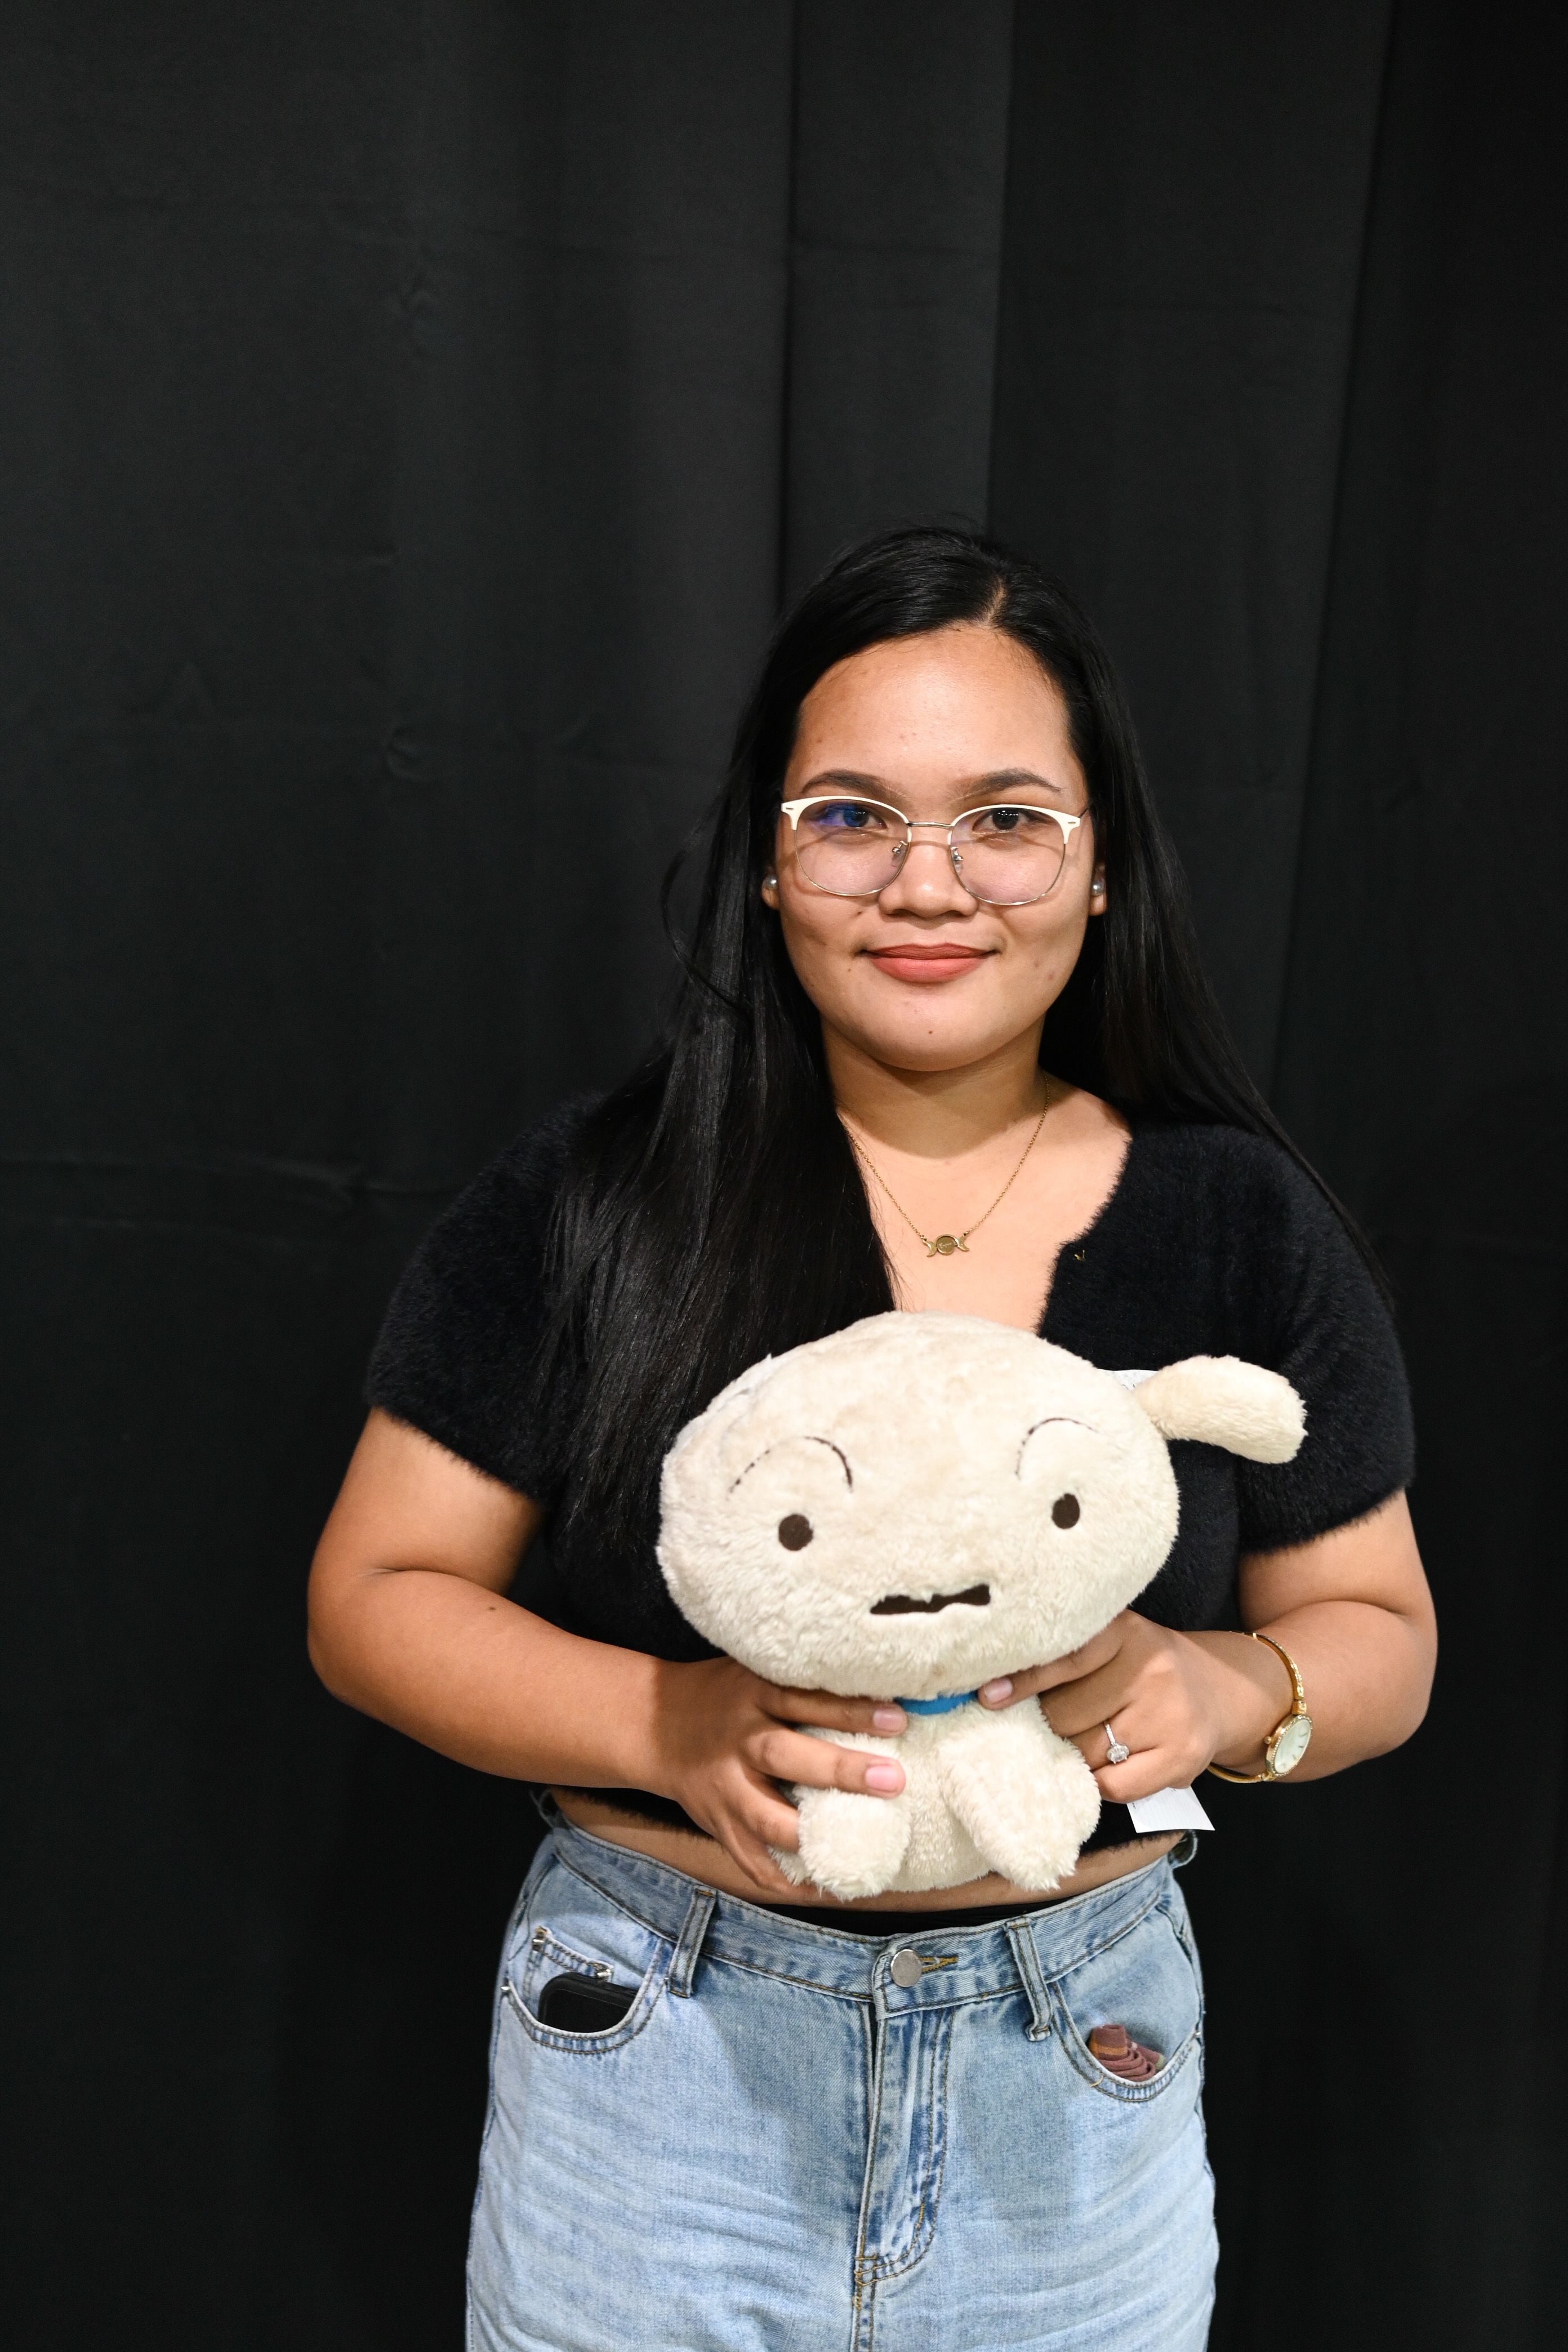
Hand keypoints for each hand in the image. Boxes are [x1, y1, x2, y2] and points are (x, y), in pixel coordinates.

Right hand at [648, 1657, 907, 1894]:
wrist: (657, 1726)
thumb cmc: (726, 1696)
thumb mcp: (756, 1673)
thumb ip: (804, 1685)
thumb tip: (881, 1687)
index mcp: (750, 1697)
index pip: (802, 1700)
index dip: (848, 1710)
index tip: (897, 1719)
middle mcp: (737, 1742)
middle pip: (784, 1755)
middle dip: (840, 1771)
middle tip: (894, 1780)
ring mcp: (725, 1790)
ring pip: (767, 1818)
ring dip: (815, 1836)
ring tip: (864, 1848)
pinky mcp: (719, 1826)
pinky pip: (752, 1862)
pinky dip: (789, 1880)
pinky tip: (828, 1887)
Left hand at [976, 1613, 1282, 1801]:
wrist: (1222, 1692)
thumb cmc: (1145, 1670)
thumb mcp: (1113, 1645)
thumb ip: (1065, 1657)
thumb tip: (993, 1692)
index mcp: (1126, 1632)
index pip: (1066, 1656)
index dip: (1024, 1679)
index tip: (987, 1695)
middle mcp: (1151, 1669)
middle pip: (1065, 1714)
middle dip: (1051, 1724)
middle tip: (1059, 1721)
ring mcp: (1169, 1716)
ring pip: (1084, 1752)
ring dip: (1074, 1754)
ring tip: (1092, 1739)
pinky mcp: (1181, 1758)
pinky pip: (1112, 1786)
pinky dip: (1100, 1782)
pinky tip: (1111, 1764)